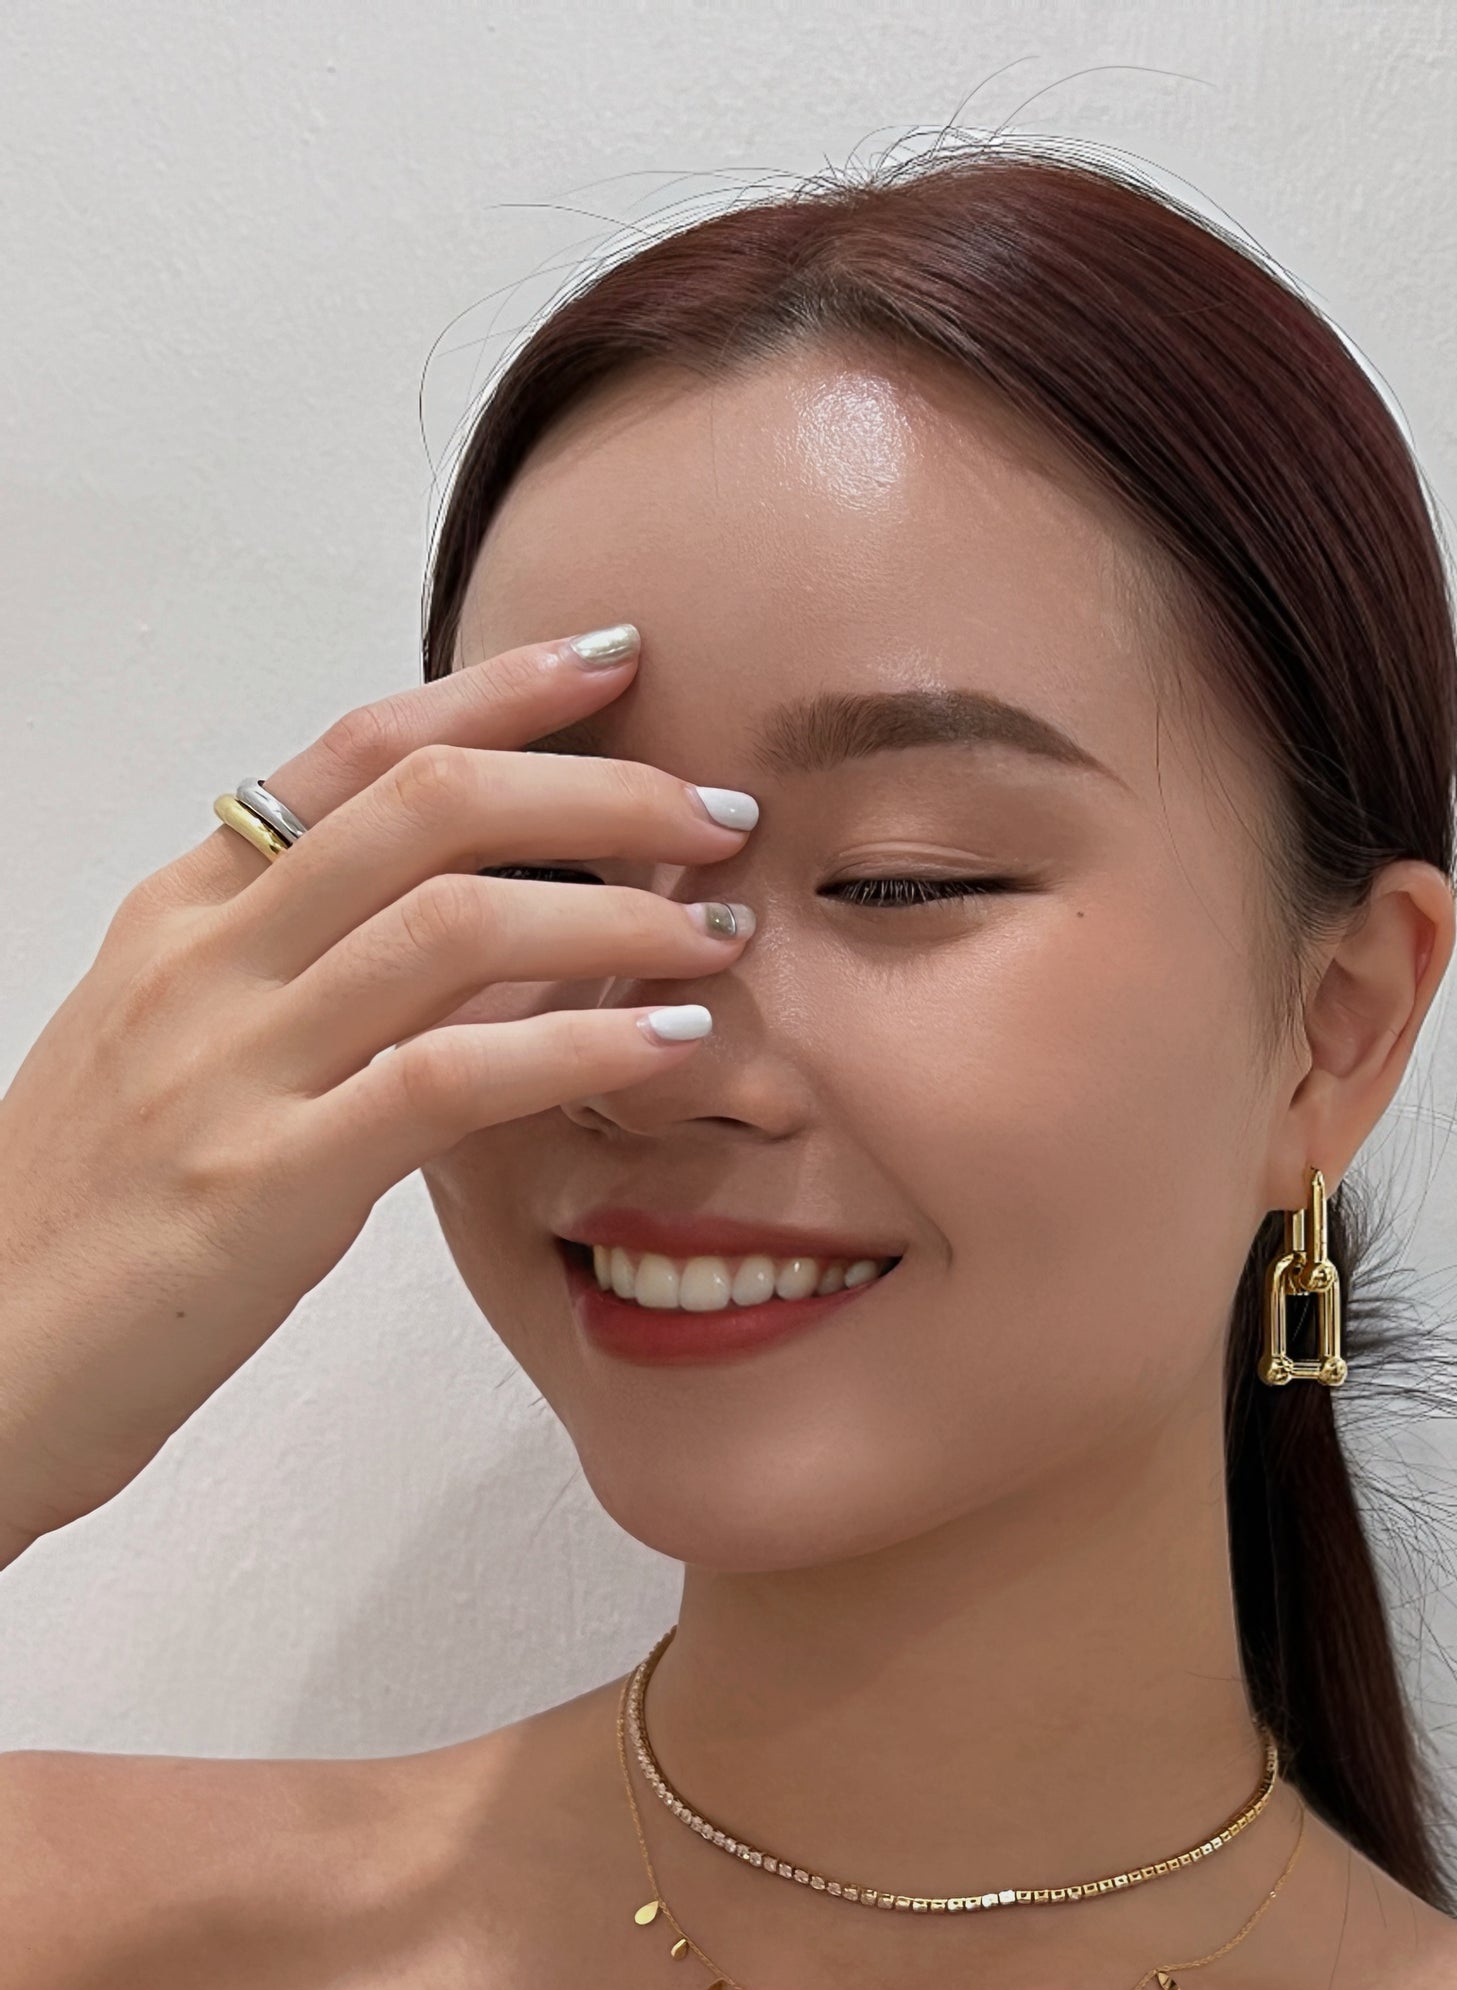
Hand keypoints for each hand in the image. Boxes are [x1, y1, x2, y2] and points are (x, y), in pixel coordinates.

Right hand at [0, 625, 756, 1558]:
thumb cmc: (91, 1218)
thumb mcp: (182, 1052)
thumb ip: (305, 972)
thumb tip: (482, 919)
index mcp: (184, 913)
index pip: (356, 751)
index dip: (500, 693)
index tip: (617, 662)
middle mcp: (206, 960)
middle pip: (430, 804)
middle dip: (600, 790)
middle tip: (720, 815)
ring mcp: (233, 1064)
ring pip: (456, 920)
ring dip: (618, 912)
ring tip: (721, 931)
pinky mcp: (268, 1181)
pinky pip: (452, 1077)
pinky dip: (581, 1044)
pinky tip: (669, 1042)